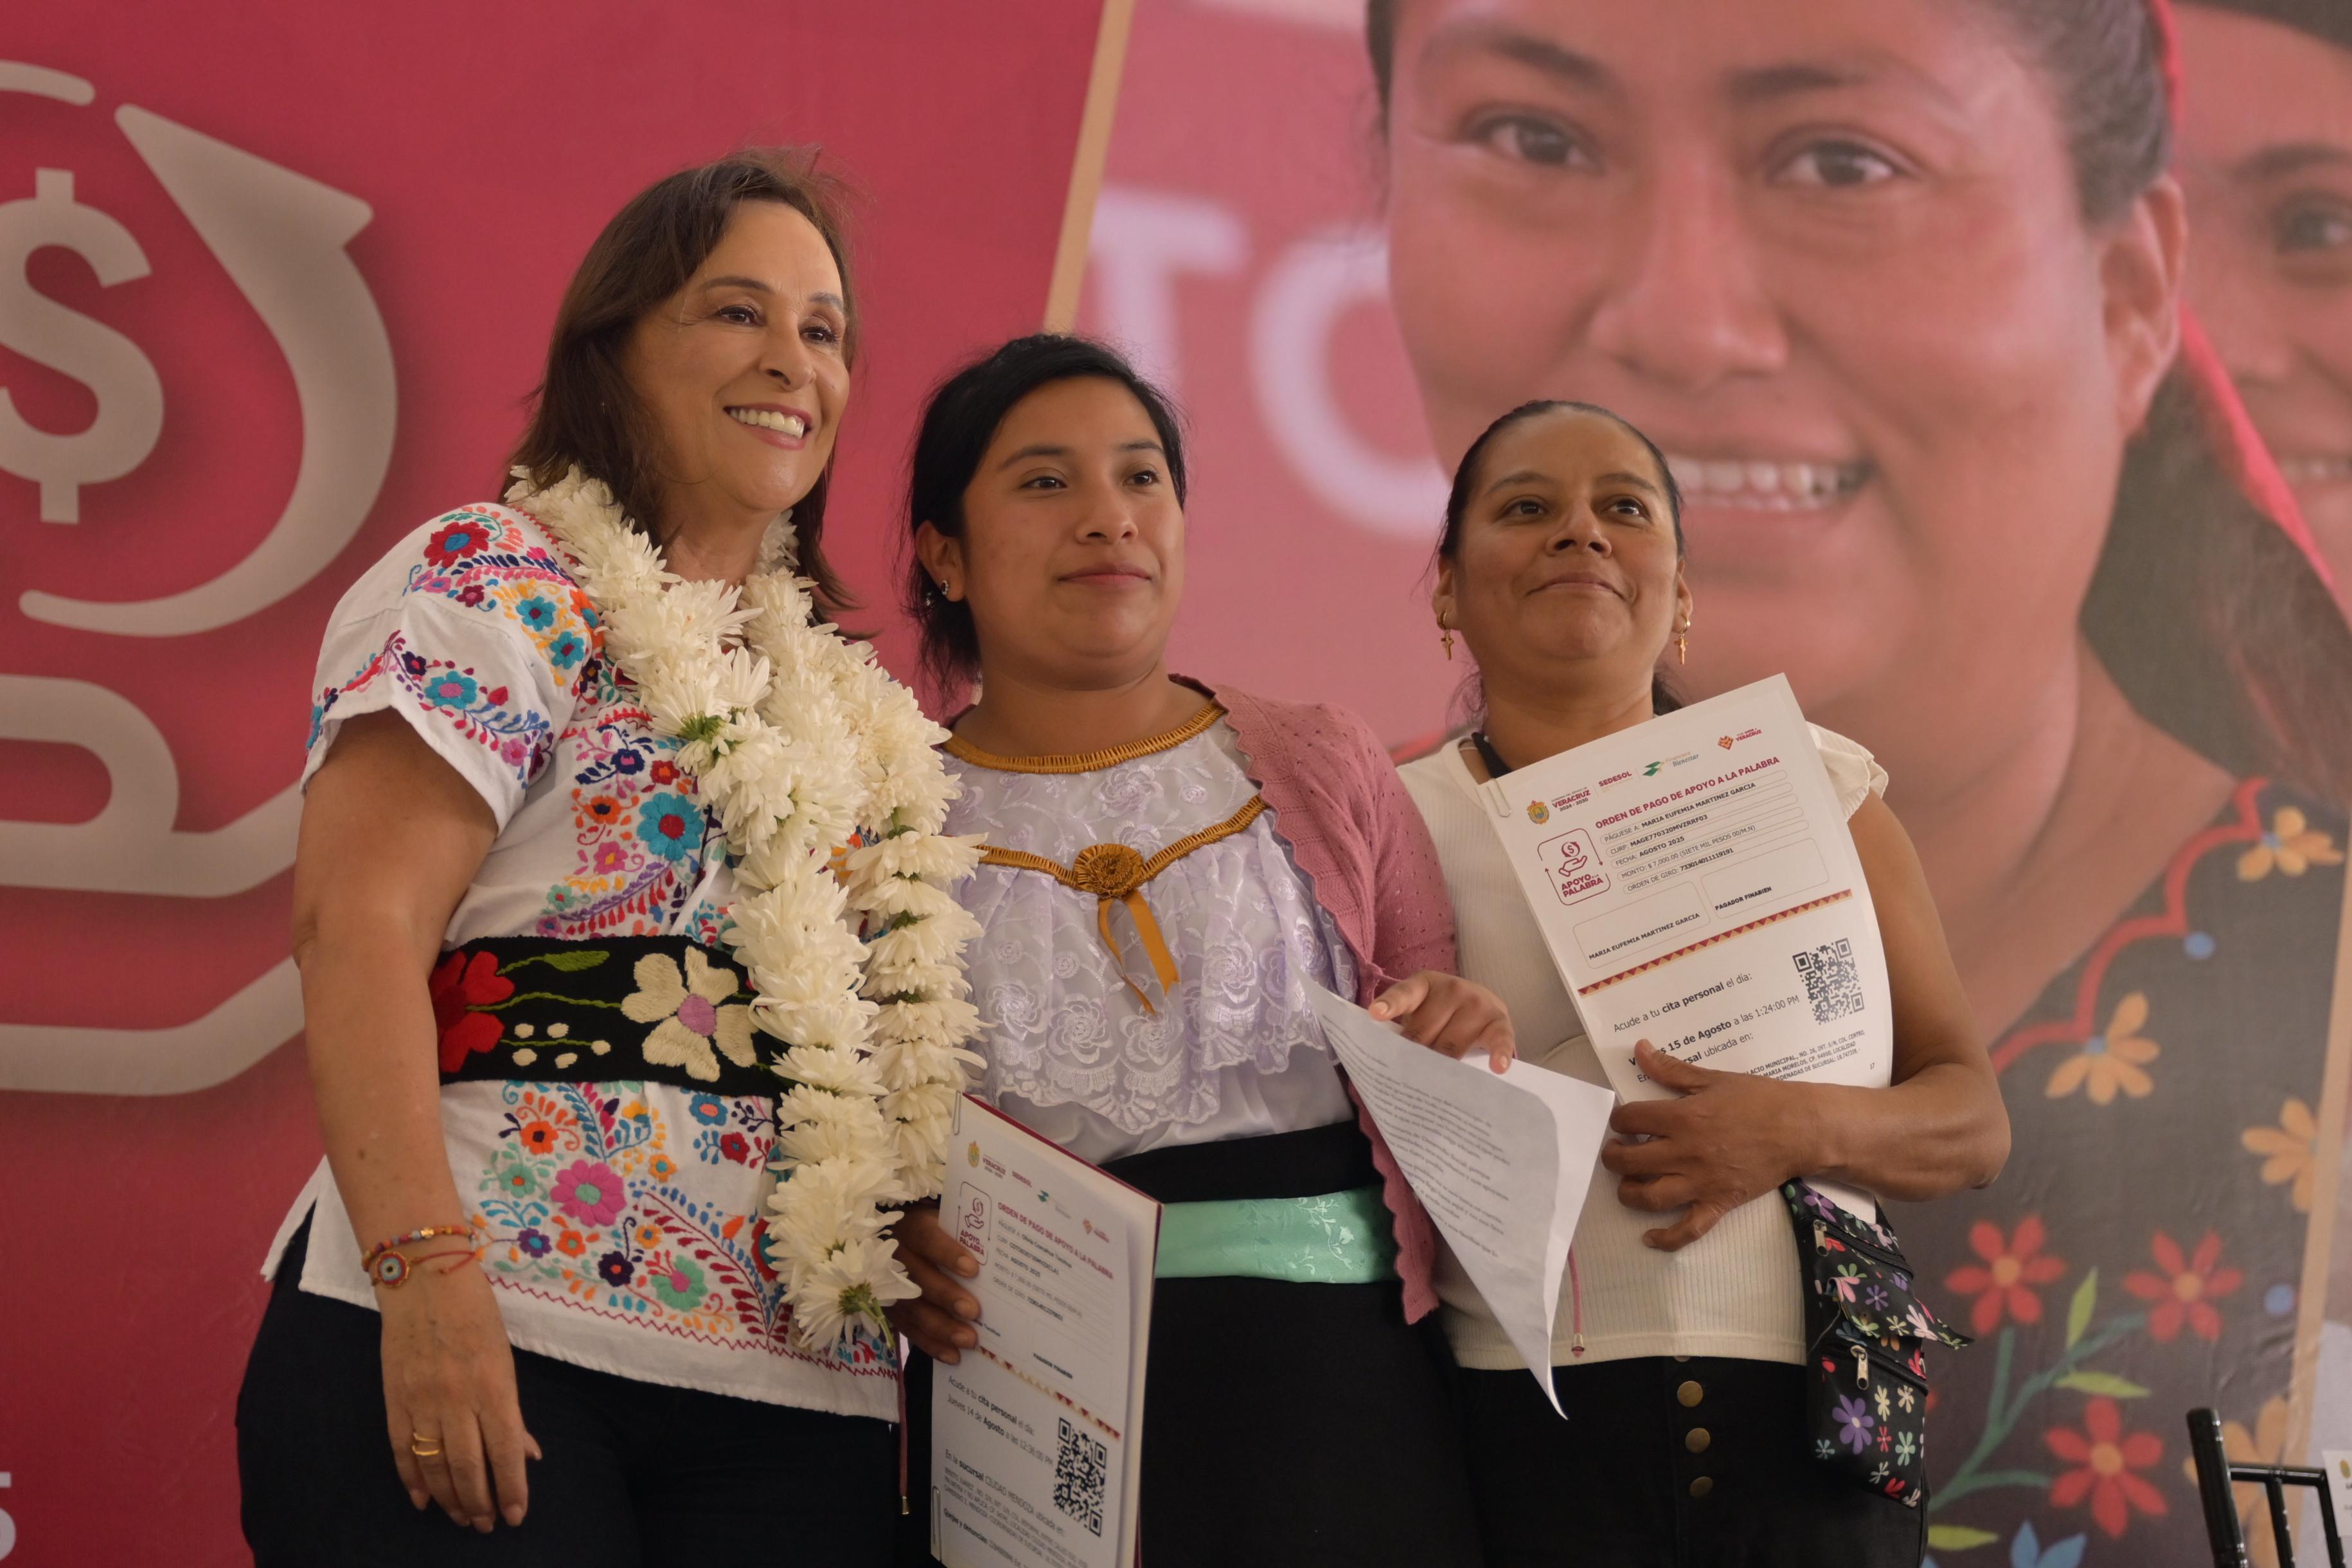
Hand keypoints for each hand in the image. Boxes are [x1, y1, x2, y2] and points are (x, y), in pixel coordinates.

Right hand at [378, 1258, 540, 1530]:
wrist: (423, 1280)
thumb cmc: (475, 1313)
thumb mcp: (504, 1358)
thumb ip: (512, 1410)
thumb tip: (528, 1454)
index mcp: (493, 1387)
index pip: (505, 1452)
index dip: (511, 1488)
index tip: (516, 1515)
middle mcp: (457, 1400)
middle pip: (468, 1466)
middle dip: (480, 1502)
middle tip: (486, 1525)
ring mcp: (422, 1401)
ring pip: (435, 1465)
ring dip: (450, 1498)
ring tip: (462, 1518)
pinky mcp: (394, 1399)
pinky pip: (403, 1449)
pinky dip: (412, 1478)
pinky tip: (423, 1499)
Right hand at [886, 1201, 981, 1362]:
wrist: (901, 1239)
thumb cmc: (939, 1231)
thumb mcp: (946, 1222)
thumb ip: (967, 1234)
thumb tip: (1005, 1248)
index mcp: (913, 1227)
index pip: (927, 1238)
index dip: (947, 1254)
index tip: (972, 1269)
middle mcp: (896, 1256)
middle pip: (919, 1279)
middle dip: (947, 1297)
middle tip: (974, 1312)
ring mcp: (889, 1286)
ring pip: (913, 1309)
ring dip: (942, 1327)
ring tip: (968, 1340)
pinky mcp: (891, 1310)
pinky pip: (909, 1329)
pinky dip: (931, 1344)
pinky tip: (953, 1355)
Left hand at [1367, 971, 1515, 1071]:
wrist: (1482, 1002)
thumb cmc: (1441, 1014)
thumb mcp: (1420, 1013)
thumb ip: (1405, 1029)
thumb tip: (1390, 1063)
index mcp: (1424, 984)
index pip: (1404, 994)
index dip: (1390, 1005)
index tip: (1375, 1014)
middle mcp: (1452, 989)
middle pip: (1425, 1030)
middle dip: (1413, 1055)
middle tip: (1404, 1079)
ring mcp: (1477, 1004)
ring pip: (1452, 1043)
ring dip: (1441, 1066)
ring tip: (1432, 1086)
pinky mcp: (1499, 1021)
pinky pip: (1500, 1039)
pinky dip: (1498, 1053)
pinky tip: (1497, 1067)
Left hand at [1599, 1041, 1818, 1249]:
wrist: (1800, 1129)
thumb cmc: (1759, 1100)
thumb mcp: (1713, 1078)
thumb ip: (1672, 1069)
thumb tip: (1639, 1049)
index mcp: (1682, 1118)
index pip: (1630, 1120)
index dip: (1619, 1120)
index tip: (1624, 1121)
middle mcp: (1685, 1153)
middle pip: (1629, 1162)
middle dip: (1614, 1156)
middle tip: (1616, 1150)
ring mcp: (1701, 1182)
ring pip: (1650, 1197)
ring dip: (1629, 1193)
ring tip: (1627, 1184)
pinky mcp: (1719, 1203)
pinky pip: (1688, 1229)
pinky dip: (1666, 1238)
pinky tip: (1649, 1237)